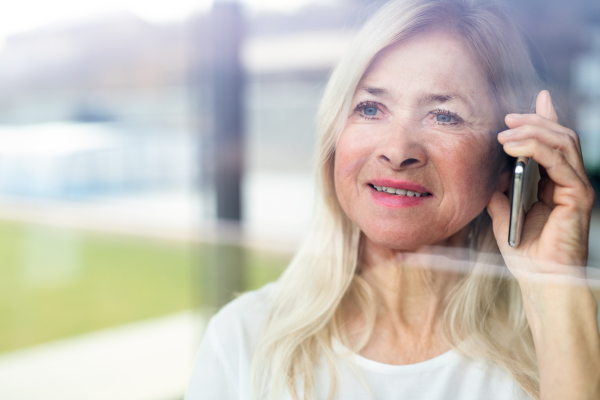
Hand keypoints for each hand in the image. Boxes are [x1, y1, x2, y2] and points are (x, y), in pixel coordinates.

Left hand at [487, 90, 594, 280]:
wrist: (541, 281)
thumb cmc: (527, 254)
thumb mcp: (504, 216)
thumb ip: (499, 193)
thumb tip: (489, 175)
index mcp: (556, 184)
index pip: (554, 143)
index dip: (546, 119)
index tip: (535, 99)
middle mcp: (570, 182)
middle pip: (560, 137)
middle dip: (534, 121)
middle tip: (508, 117)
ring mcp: (577, 187)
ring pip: (562, 143)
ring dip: (532, 132)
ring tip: (504, 133)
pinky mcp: (578, 195)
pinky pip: (559, 162)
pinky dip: (536, 149)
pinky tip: (514, 148)